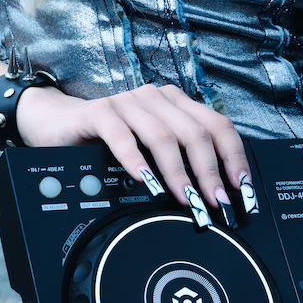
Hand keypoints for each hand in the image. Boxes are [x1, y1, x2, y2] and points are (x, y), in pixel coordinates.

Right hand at [14, 82, 250, 215]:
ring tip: (186, 200)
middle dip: (209, 173)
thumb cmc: (110, 141)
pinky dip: (137, 161)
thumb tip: (216, 195)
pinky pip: (122, 136)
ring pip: (163, 137)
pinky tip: (146, 182)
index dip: (234, 158)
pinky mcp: (100, 112)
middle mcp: (156, 98)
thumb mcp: (152, 149)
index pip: (218, 125)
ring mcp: (128, 103)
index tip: (241, 189)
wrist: (60, 125)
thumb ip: (181, 160)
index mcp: (176, 103)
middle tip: (215, 204)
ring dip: (178, 173)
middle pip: (195, 133)